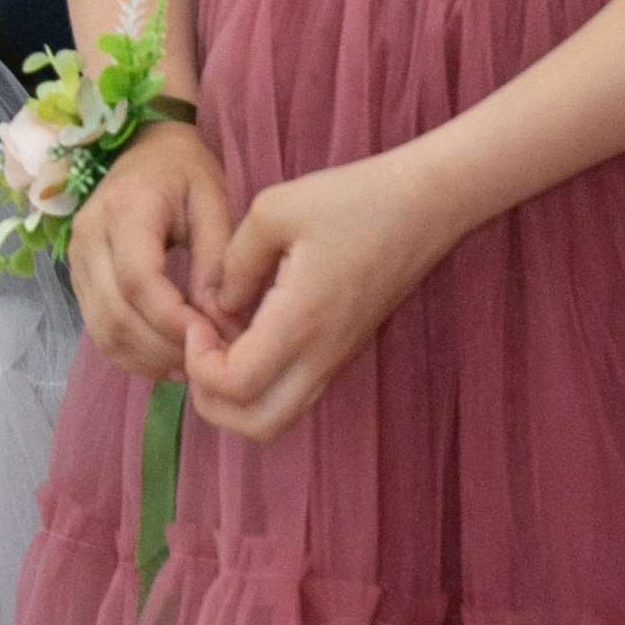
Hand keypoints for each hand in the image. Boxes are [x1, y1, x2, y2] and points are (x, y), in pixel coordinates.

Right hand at [65, 120, 234, 379]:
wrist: (145, 145)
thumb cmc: (185, 169)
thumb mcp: (213, 200)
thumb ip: (216, 260)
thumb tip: (217, 320)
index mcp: (125, 209)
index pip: (137, 279)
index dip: (172, 320)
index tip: (211, 338)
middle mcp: (88, 236)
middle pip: (115, 313)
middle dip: (163, 347)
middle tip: (208, 359)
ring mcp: (76, 258)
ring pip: (102, 330)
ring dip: (146, 358)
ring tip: (190, 364)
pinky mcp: (78, 276)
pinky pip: (98, 328)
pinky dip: (131, 354)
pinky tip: (166, 358)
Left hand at [182, 148, 458, 440]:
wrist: (428, 204)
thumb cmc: (354, 199)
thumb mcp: (274, 210)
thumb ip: (233, 264)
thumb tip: (219, 304)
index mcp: (302, 322)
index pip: (237, 385)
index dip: (199, 364)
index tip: (197, 320)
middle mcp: (322, 354)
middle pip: (257, 425)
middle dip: (212, 400)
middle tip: (200, 348)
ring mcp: (337, 359)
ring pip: (279, 417)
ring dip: (237, 396)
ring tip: (222, 342)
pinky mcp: (344, 351)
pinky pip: (296, 393)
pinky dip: (262, 382)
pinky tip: (250, 332)